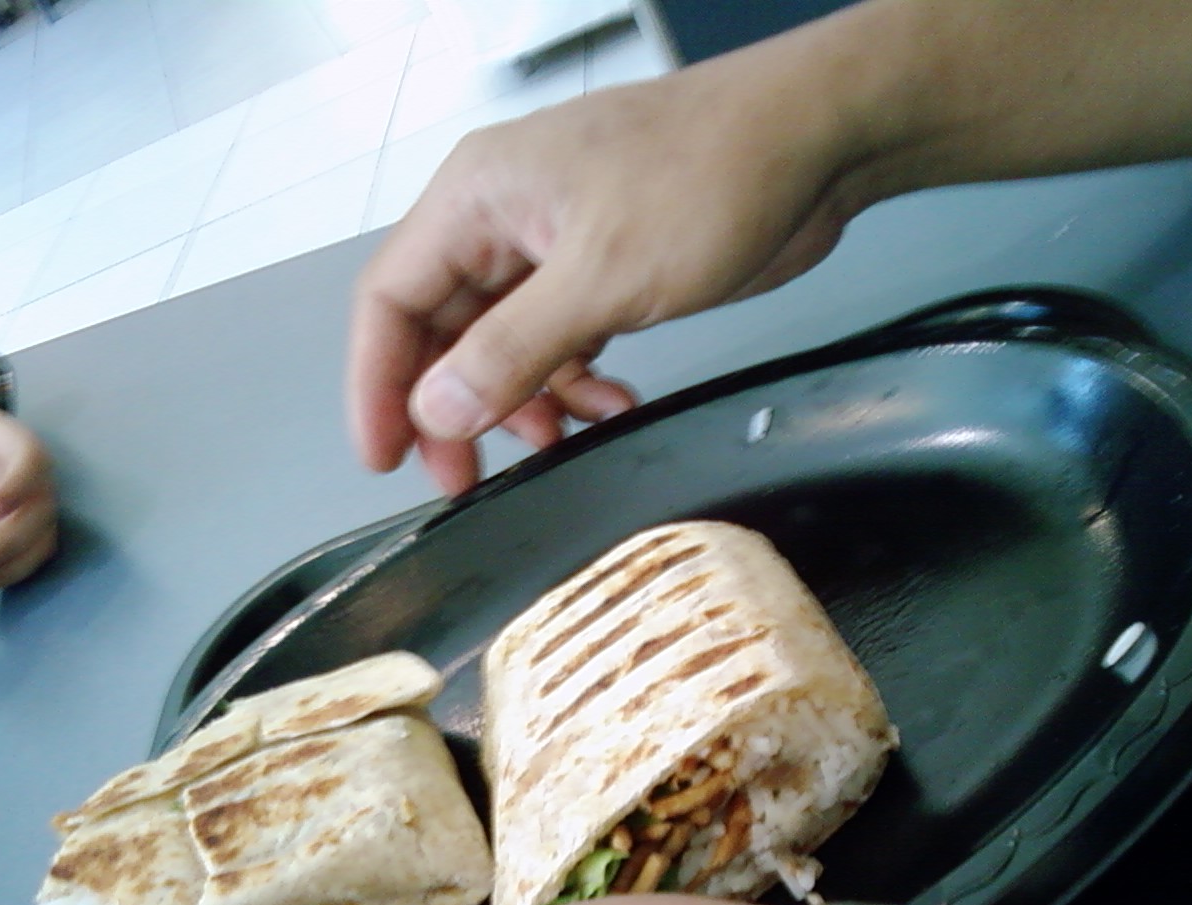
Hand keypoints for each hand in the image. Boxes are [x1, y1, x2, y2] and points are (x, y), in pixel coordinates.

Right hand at [346, 47, 865, 494]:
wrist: (815, 141)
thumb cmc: (714, 167)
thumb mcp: (602, 277)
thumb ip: (513, 350)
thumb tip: (440, 409)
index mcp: (478, 196)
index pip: (391, 300)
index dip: (377, 385)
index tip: (384, 457)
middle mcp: (506, 217)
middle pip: (443, 330)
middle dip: (454, 407)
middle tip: (463, 476)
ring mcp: (559, 245)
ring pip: (506, 344)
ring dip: (525, 402)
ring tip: (554, 441)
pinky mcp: (608, 270)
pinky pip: (564, 342)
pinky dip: (579, 385)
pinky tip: (611, 407)